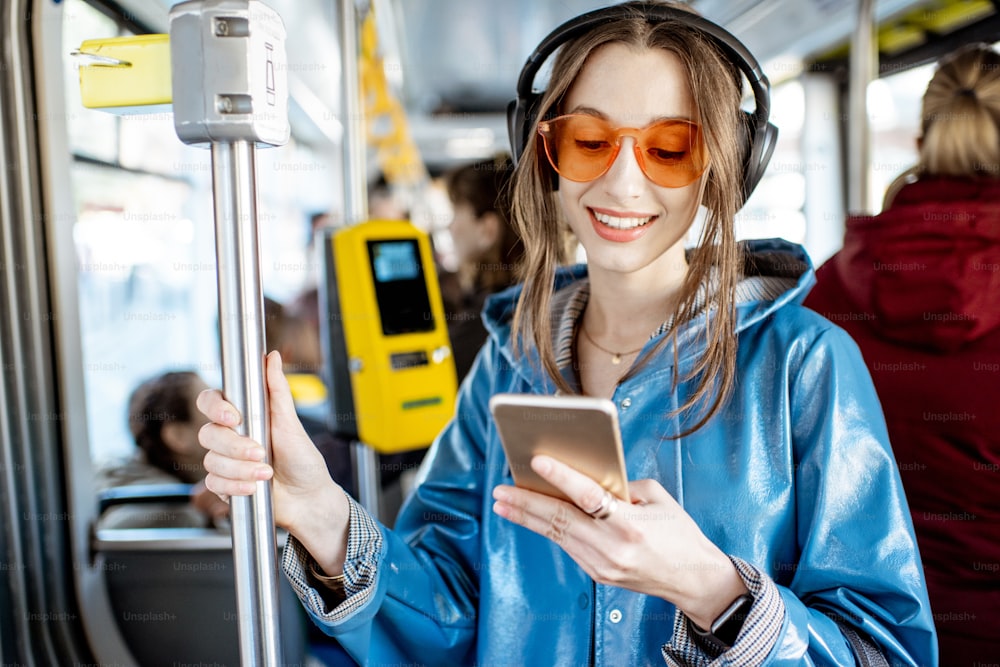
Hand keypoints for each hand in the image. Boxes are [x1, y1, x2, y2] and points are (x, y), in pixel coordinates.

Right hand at [197, 351, 349, 573]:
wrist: (308, 500)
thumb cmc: (303, 460)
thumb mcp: (291, 424)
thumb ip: (278, 390)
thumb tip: (273, 356)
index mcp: (243, 417)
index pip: (210, 401)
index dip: (214, 407)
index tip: (233, 417)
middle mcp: (230, 437)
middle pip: (207, 434)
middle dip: (235, 447)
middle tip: (261, 453)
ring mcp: (225, 462)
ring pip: (211, 461)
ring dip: (240, 469)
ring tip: (267, 473)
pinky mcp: (224, 486)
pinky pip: (213, 484)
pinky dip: (235, 486)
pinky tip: (254, 488)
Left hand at [491, 455, 747, 627]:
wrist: (693, 579)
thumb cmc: (679, 534)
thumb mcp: (657, 500)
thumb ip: (622, 486)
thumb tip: (588, 476)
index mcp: (630, 523)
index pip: (587, 496)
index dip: (560, 477)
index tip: (537, 461)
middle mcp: (612, 546)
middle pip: (560, 519)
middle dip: (526, 502)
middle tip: (500, 490)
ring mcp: (603, 564)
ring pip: (557, 535)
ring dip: (528, 517)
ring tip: (503, 503)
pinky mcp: (598, 574)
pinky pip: (568, 545)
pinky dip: (548, 529)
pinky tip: (531, 517)